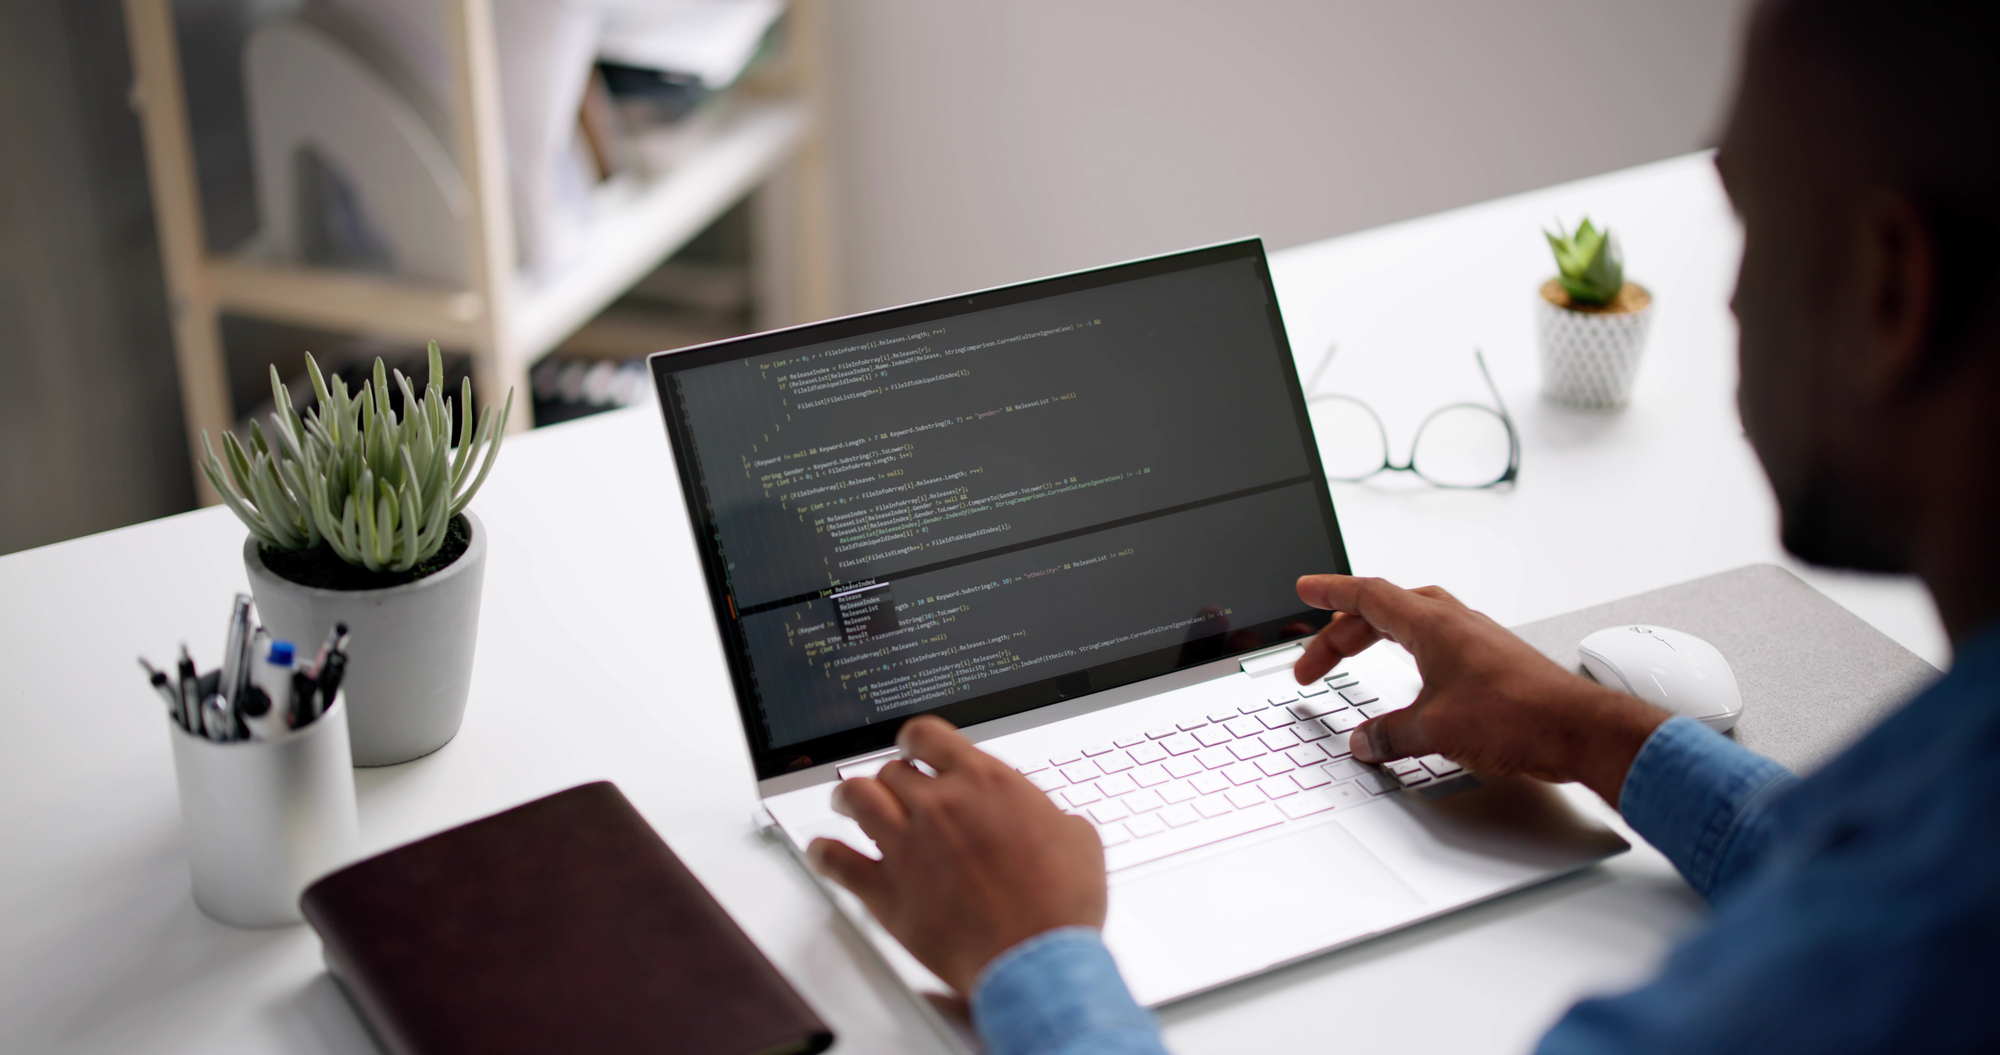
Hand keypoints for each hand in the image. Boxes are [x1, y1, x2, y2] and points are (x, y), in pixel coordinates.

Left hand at [806, 715, 1106, 993]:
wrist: (1037, 960)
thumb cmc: (1059, 905)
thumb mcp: (1078, 839)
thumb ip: (1050, 816)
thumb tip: (1051, 820)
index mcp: (985, 783)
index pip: (928, 735)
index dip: (915, 739)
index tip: (912, 747)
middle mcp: (940, 805)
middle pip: (892, 770)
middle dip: (892, 778)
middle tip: (893, 789)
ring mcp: (908, 846)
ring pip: (856, 799)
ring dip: (849, 796)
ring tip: (846, 801)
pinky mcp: (887, 892)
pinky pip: (837, 862)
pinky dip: (824, 853)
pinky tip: (823, 852)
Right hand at [1292, 575, 1669, 805]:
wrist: (1578, 730)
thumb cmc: (1518, 716)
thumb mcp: (1434, 729)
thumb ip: (1389, 734)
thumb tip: (1364, 741)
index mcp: (1433, 625)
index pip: (1367, 595)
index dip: (1330, 593)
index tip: (1305, 588)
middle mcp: (1454, 624)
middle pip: (1383, 612)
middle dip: (1341, 636)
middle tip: (1314, 663)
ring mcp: (1476, 641)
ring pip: (1411, 626)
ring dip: (1375, 641)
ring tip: (1354, 663)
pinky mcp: (1491, 664)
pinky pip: (1435, 648)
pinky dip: (1407, 658)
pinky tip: (1408, 685)